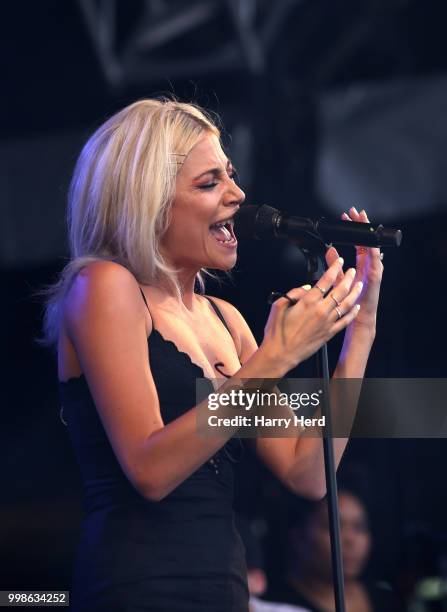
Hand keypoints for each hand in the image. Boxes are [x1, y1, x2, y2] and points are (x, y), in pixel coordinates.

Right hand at [261, 257, 363, 370]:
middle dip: (348, 278)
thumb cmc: (277, 332)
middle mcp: (321, 311)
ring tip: (359, 285)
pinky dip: (353, 313)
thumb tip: (305, 287)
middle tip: (351, 271)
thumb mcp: (278, 306)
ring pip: (346, 304)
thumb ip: (293, 293)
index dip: (334, 269)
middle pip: (340, 290)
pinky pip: (345, 321)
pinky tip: (356, 307)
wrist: (281, 354)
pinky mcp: (329, 333)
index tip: (339, 262)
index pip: (325, 280)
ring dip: (354, 293)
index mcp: (308, 302)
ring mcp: (327, 322)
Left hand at [326, 206, 383, 333]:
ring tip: (364, 221)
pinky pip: (376, 262)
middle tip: (355, 211)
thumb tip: (328, 249)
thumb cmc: (348, 301)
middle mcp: (369, 264)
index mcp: (361, 264)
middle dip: (362, 225)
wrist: (357, 317)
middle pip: (366, 240)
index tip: (346, 216)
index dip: (353, 229)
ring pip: (373, 247)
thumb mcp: (338, 279)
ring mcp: (374, 270)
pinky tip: (371, 244)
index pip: (358, 242)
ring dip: (368, 233)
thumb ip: (334, 265)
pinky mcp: (375, 277)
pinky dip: (375, 252)